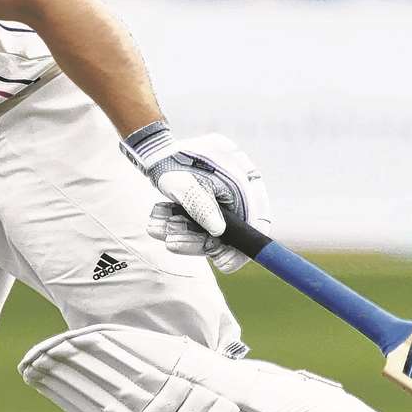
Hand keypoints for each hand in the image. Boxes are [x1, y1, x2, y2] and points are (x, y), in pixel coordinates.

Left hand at [122, 124, 270, 272]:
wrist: (156, 148)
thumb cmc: (175, 162)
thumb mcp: (188, 186)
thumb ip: (202, 208)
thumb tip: (218, 232)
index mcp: (245, 184)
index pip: (255, 225)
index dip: (241, 248)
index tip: (221, 263)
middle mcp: (239, 193)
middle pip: (227, 232)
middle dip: (196, 240)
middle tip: (171, 243)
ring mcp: (222, 198)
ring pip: (207, 230)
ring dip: (181, 233)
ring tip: (157, 227)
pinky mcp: (205, 202)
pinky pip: (195, 223)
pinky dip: (177, 225)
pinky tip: (156, 220)